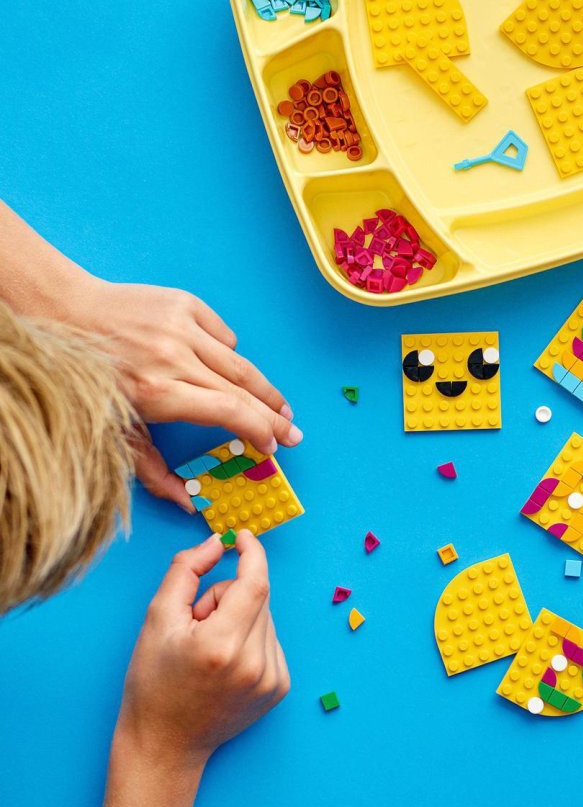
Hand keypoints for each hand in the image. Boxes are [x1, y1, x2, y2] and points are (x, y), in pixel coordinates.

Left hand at [68, 277, 300, 508]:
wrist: (64, 313)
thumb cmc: (86, 382)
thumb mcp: (112, 434)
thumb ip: (153, 472)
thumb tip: (189, 502)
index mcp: (157, 393)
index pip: (228, 412)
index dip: (259, 430)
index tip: (274, 446)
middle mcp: (174, 358)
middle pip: (242, 388)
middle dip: (274, 414)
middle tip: (293, 431)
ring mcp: (182, 327)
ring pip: (238, 362)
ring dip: (262, 387)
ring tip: (278, 404)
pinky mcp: (185, 304)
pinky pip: (222, 335)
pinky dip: (224, 352)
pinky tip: (217, 365)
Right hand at [94, 532, 288, 806]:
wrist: (164, 747)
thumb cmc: (154, 683)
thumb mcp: (157, 620)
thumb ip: (186, 570)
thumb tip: (218, 542)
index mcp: (223, 645)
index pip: (255, 582)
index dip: (252, 553)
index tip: (242, 536)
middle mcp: (254, 663)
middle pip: (257, 596)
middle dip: (229, 595)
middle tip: (197, 622)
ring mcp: (272, 678)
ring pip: (266, 616)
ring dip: (241, 617)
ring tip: (209, 648)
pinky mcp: (280, 688)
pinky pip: (271, 640)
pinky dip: (251, 639)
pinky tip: (225, 663)